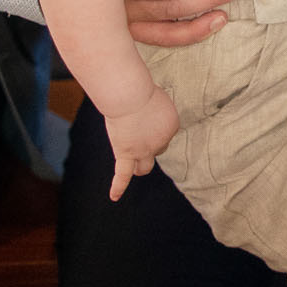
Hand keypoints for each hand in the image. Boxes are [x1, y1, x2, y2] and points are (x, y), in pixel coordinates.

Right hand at [103, 85, 178, 201]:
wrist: (130, 96)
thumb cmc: (140, 90)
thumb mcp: (155, 96)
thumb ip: (155, 108)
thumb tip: (148, 113)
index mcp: (172, 126)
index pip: (165, 132)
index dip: (153, 125)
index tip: (143, 112)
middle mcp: (161, 142)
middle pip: (159, 149)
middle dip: (151, 144)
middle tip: (139, 131)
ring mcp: (144, 151)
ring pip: (145, 167)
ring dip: (141, 166)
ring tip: (134, 165)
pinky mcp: (126, 154)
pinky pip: (122, 175)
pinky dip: (118, 186)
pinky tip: (114, 197)